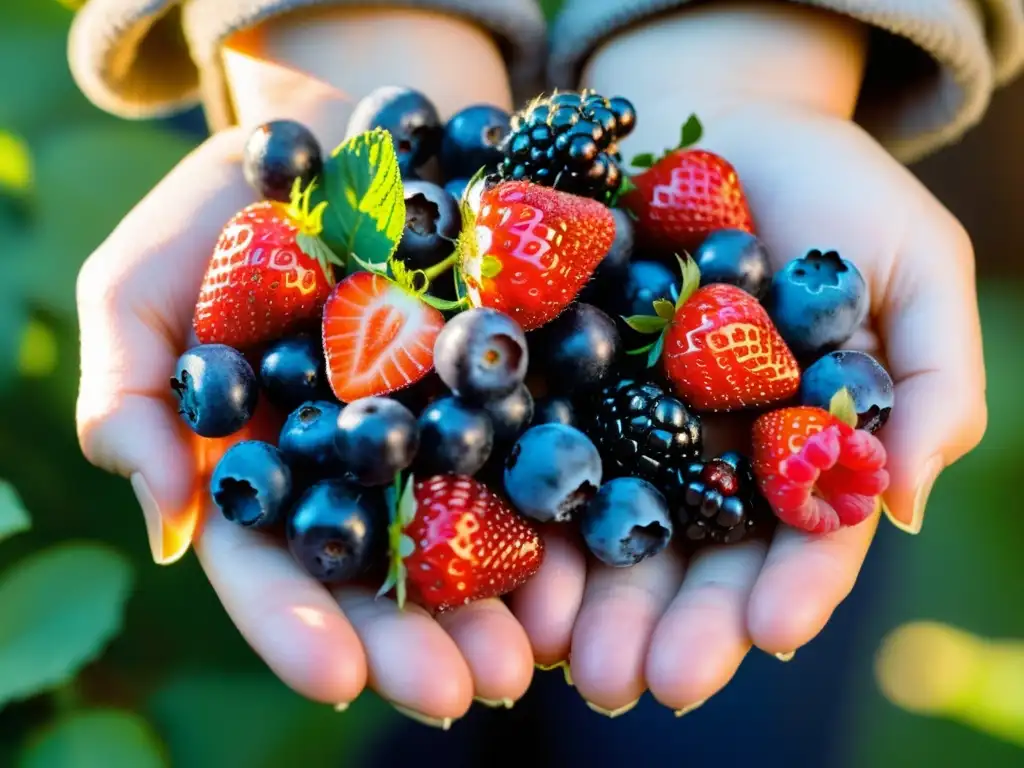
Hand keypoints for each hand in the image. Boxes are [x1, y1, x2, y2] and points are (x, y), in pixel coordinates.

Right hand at [76, 9, 535, 725]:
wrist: (346, 137)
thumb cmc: (226, 212)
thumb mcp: (143, 285)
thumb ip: (133, 399)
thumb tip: (169, 527)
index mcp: (272, 469)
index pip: (274, 565)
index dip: (299, 624)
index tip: (340, 678)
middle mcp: (364, 472)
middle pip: (388, 572)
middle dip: (422, 637)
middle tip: (469, 691)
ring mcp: (447, 432)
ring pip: (476, 530)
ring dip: (511, 598)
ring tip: (543, 651)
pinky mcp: (520, 386)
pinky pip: (549, 445)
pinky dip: (571, 499)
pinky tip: (599, 548)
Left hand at [507, 4, 986, 715]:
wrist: (713, 119)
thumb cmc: (830, 190)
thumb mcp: (914, 265)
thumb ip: (931, 380)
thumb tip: (909, 505)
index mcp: (788, 451)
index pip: (797, 542)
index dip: (788, 588)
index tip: (771, 631)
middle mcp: (698, 458)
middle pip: (686, 559)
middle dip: (665, 624)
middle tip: (632, 681)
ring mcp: (618, 425)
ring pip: (597, 528)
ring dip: (577, 595)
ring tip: (555, 651)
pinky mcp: (547, 382)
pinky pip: (523, 451)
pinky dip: (504, 505)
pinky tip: (486, 555)